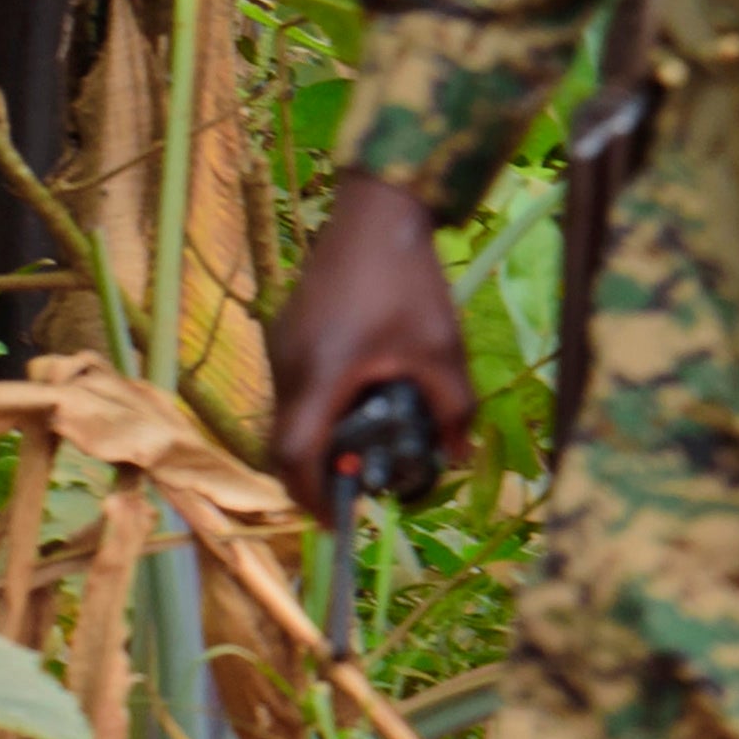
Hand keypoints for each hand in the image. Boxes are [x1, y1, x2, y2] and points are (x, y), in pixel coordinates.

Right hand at [266, 174, 472, 512]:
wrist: (375, 216)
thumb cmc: (410, 283)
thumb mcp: (443, 352)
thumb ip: (454, 411)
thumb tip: (456, 460)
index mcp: (321, 376)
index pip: (295, 455)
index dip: (313, 496)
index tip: (339, 522)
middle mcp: (288, 366)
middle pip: (286, 442)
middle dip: (319, 475)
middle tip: (360, 490)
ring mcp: (281, 348)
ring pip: (290, 415)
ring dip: (321, 440)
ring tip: (370, 445)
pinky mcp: (287, 334)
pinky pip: (296, 388)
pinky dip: (320, 410)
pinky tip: (362, 401)